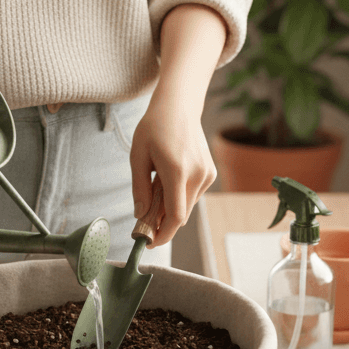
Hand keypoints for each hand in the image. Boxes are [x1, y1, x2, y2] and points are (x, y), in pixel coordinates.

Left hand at [129, 93, 216, 246]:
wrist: (179, 107)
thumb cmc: (154, 128)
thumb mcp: (138, 156)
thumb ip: (139, 189)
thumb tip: (140, 216)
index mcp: (177, 170)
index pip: (175, 216)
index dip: (163, 234)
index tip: (149, 242)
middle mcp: (197, 175)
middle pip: (181, 215)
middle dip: (162, 224)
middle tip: (144, 223)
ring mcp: (207, 175)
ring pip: (187, 206)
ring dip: (170, 208)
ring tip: (154, 188)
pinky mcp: (210, 174)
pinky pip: (192, 195)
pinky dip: (178, 197)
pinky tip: (167, 180)